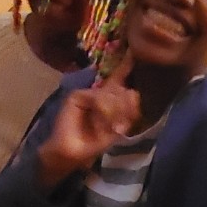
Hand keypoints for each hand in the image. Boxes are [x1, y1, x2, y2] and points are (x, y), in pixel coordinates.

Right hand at [36, 51, 140, 183]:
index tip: (133, 52)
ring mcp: (87, 93)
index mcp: (108, 100)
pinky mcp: (77, 96)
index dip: (126, 66)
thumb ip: (127, 112)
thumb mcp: (117, 129)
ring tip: (112, 128)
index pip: (119, 81)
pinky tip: (104, 123)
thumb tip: (133, 93)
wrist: (72, 153)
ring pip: (110, 94)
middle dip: (124, 107)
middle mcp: (98, 93)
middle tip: (120, 126)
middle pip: (119, 89)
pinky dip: (104, 111)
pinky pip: (98, 97)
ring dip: (114, 113)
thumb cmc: (93, 143)